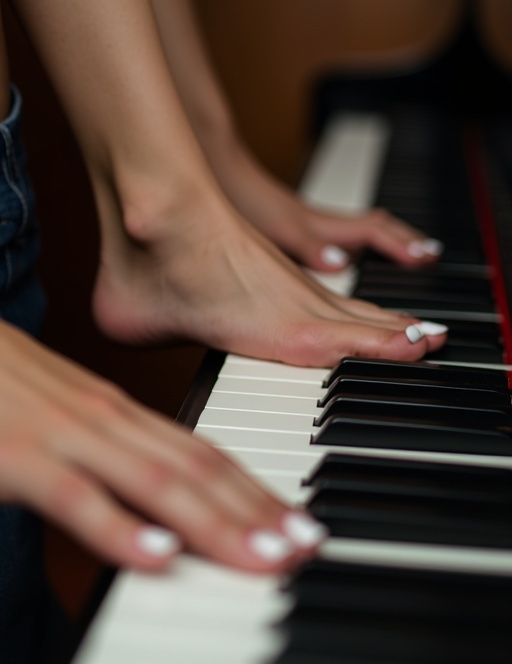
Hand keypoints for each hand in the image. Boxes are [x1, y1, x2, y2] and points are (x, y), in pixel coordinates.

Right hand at [0, 321, 324, 572]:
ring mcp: (68, 435)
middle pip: (197, 470)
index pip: (206, 454)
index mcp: (123, 413)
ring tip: (265, 556)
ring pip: (155, 482)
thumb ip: (118, 454)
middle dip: (256, 512)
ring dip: (215, 523)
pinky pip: (76, 497)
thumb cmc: (12, 388)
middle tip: (306, 547)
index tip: (297, 525)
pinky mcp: (21, 456)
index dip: (256, 491)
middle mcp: (109, 420)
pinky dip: (120, 527)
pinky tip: (159, 556)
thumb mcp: (74, 418)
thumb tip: (166, 503)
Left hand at [200, 128, 441, 272]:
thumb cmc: (241, 199)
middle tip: (430, 254)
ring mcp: (308, 223)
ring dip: (383, 241)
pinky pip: (336, 235)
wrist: (216, 172)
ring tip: (404, 256)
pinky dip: (354, 246)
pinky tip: (346, 260)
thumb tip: (342, 265)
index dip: (402, 244)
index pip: (374, 231)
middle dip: (404, 240)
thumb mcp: (276, 228)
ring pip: (357, 231)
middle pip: (374, 227)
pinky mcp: (292, 227)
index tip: (428, 257)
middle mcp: (321, 222)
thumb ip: (308, 246)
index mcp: (321, 224)